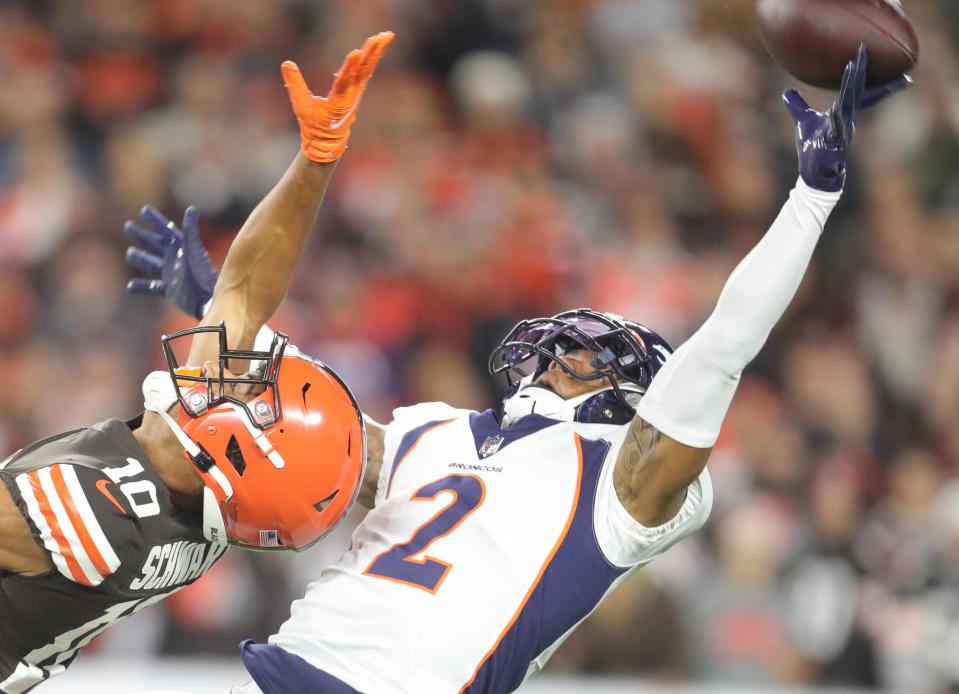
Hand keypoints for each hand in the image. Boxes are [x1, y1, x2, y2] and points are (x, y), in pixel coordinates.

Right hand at [125, 205, 217, 318]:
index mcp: (181, 249)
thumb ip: (190, 232)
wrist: (206, 301)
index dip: (156, 221)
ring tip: (130, 252)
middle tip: (128, 225)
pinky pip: (152, 287)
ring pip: (152, 264)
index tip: (144, 210)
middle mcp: (175, 261)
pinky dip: (141, 287)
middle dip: (142, 236)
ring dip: (141, 258)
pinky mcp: (170, 290)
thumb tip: (191, 209)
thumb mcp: (193, 251)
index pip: (166, 231)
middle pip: (155, 245)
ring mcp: (172, 276)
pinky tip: (130, 287)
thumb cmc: (200, 275)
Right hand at [282, 31, 393, 163]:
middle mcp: (351, 97)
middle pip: (362, 71)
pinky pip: (366, 70)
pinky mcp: (356, 90)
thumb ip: (295, 85)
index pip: (344, 83)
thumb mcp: (301, 106)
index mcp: (337, 103)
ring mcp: (356, 93)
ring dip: (376, 52)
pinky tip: (379, 45)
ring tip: (387, 35)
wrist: (326, 142)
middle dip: (371, 53)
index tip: (357, 52)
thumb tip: (287, 63)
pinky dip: (373, 57)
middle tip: (381, 36)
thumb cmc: (313, 125)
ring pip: (367, 69)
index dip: (350, 68)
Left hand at [782, 44, 911, 191]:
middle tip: (864, 49)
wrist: (814, 172)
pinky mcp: (833, 144)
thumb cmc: (814, 147)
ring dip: (851, 86)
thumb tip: (787, 92)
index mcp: (843, 112)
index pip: (858, 90)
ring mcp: (842, 131)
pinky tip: (836, 110)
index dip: (866, 73)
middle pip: (856, 90)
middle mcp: (847, 119)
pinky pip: (836, 129)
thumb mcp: (804, 122)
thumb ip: (797, 106)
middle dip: (861, 70)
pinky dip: (836, 120)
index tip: (874, 54)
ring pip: (848, 105)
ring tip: (852, 66)